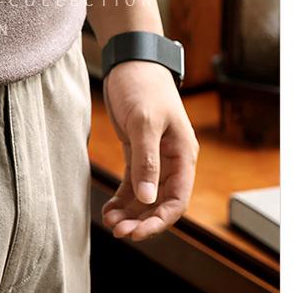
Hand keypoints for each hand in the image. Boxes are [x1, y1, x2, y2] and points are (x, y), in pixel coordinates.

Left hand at [101, 60, 198, 241]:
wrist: (130, 60)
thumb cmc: (142, 85)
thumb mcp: (144, 121)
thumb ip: (146, 160)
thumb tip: (148, 197)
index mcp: (182, 154)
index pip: (177, 199)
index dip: (160, 219)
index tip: (138, 232)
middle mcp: (171, 159)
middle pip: (160, 201)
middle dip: (142, 219)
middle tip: (119, 231)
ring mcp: (154, 155)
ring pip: (145, 194)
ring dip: (130, 211)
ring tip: (110, 222)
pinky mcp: (136, 148)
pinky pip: (132, 181)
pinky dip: (122, 196)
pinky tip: (110, 208)